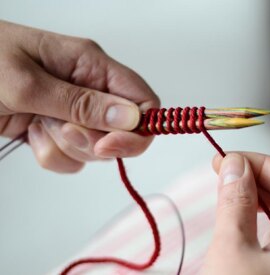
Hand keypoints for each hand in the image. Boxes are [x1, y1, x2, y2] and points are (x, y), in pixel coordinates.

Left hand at [0, 21, 158, 172]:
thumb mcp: (26, 82)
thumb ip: (80, 103)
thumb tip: (131, 118)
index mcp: (91, 65)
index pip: (143, 100)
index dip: (139, 129)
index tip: (109, 145)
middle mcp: (89, 88)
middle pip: (121, 132)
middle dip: (90, 139)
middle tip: (58, 127)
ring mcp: (73, 111)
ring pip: (94, 148)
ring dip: (65, 146)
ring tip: (35, 123)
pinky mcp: (57, 130)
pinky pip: (71, 158)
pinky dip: (51, 154)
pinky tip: (29, 133)